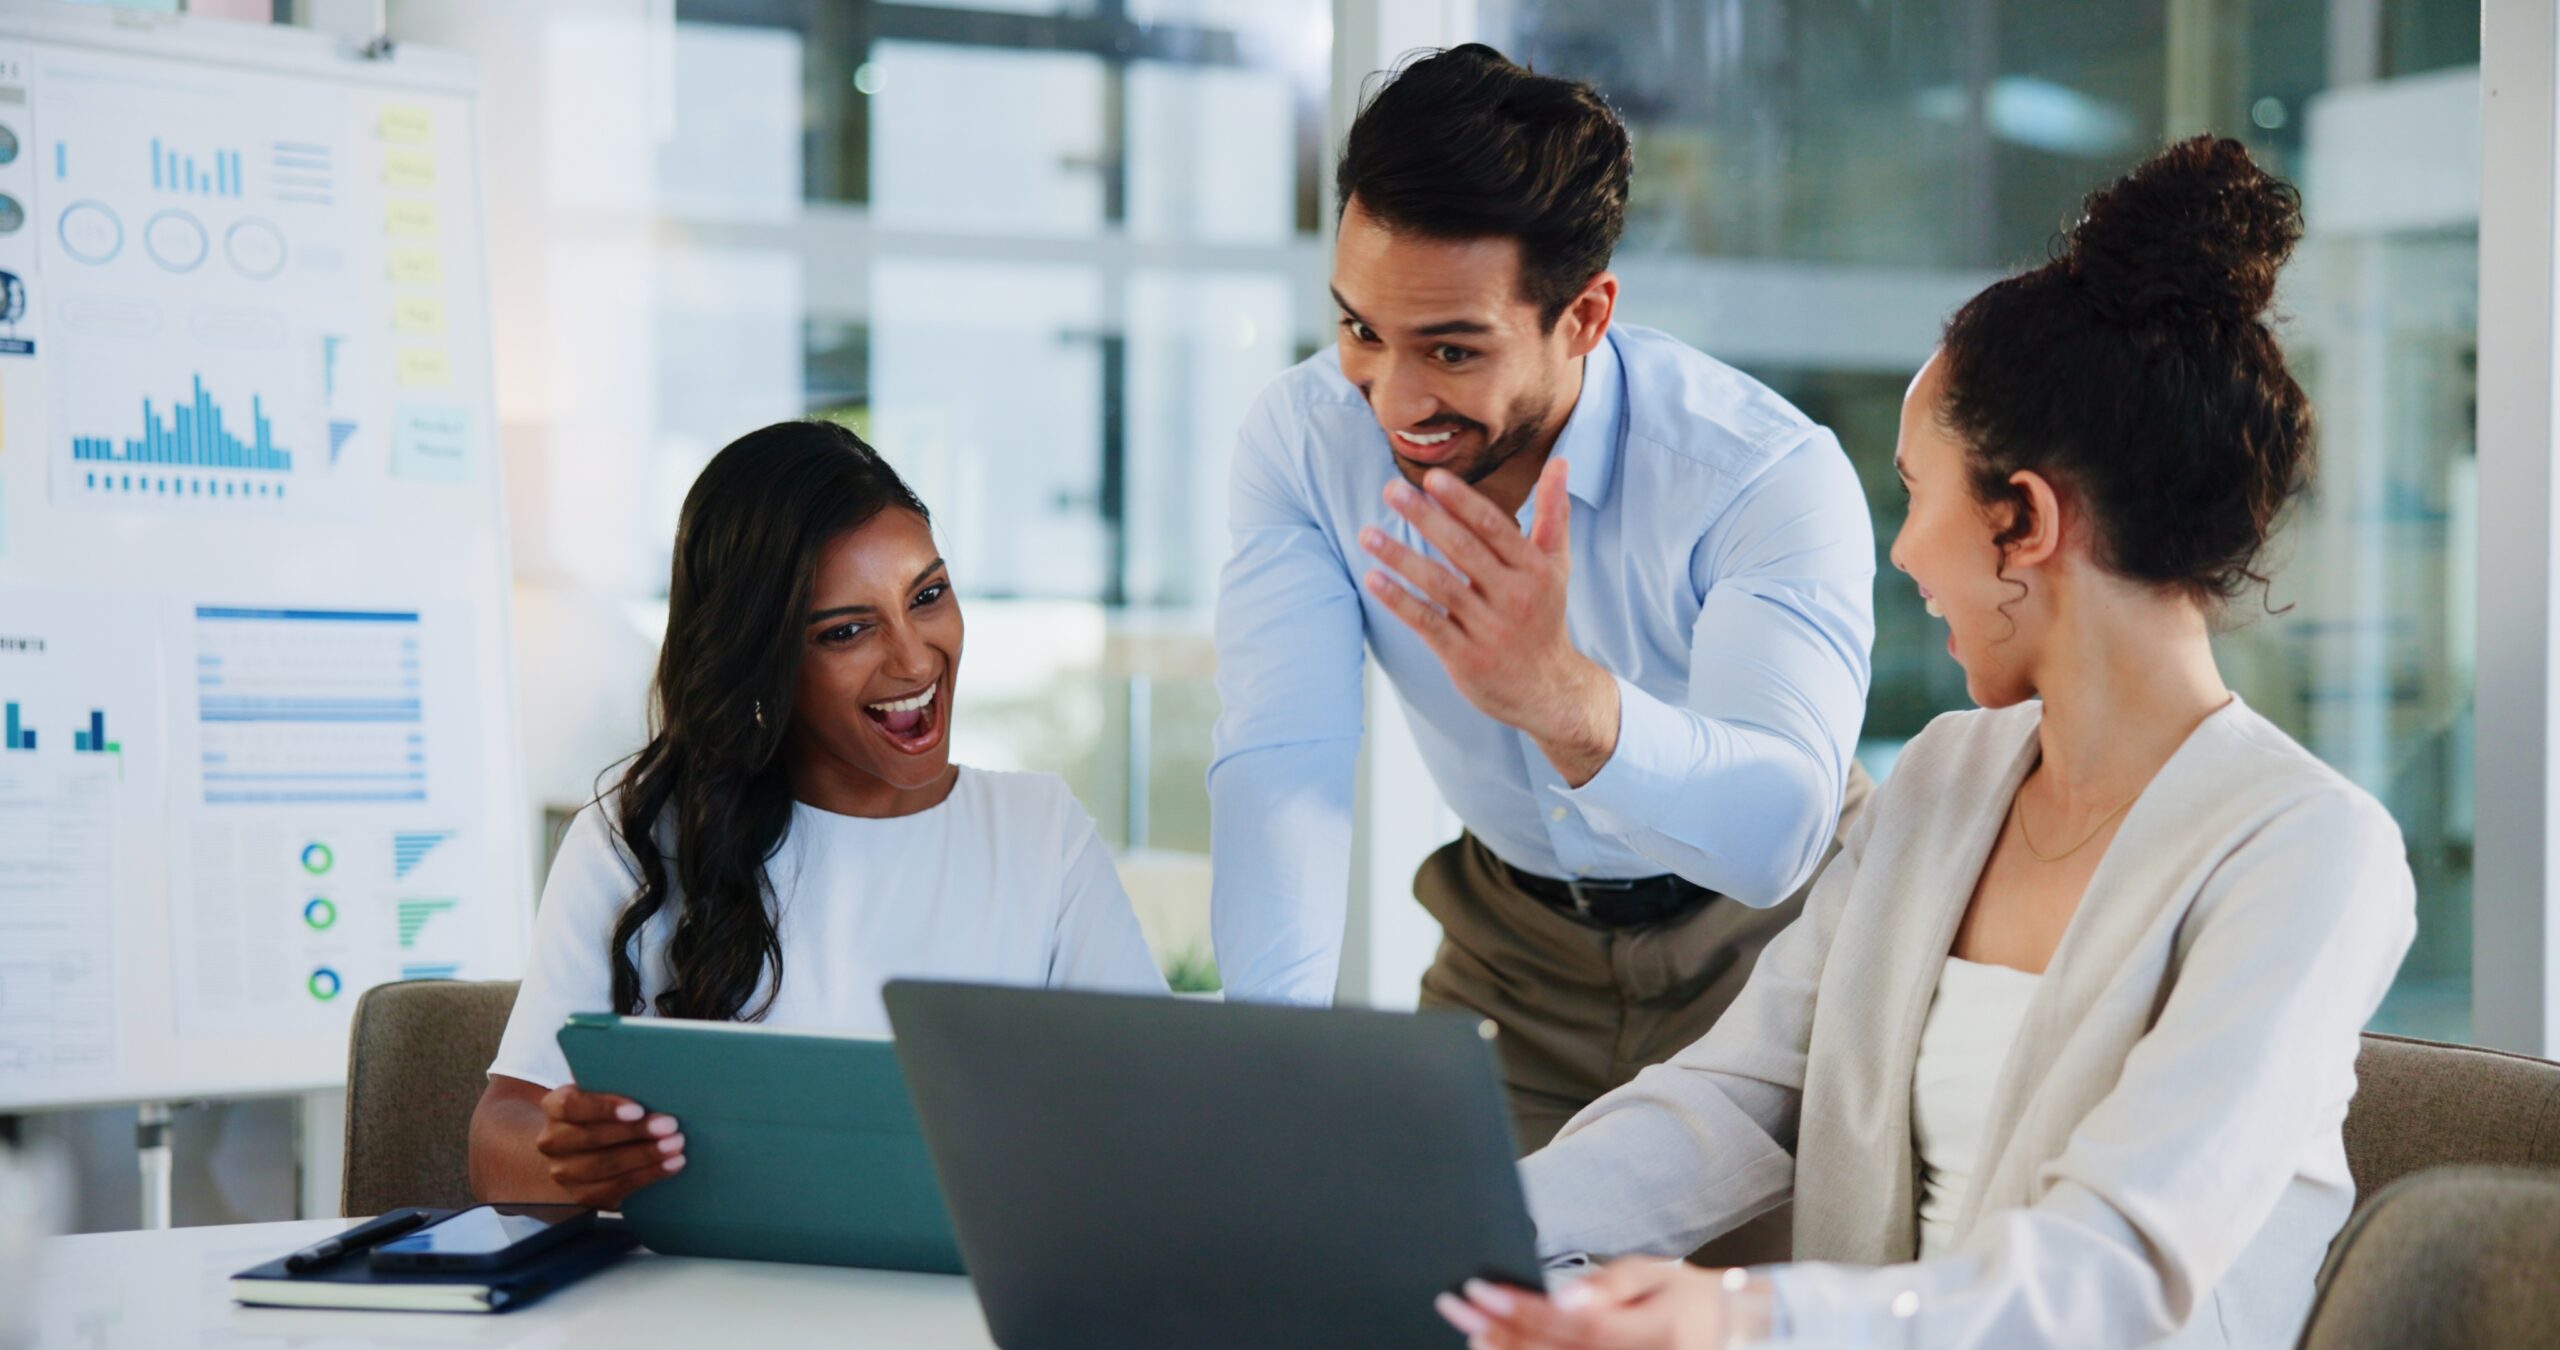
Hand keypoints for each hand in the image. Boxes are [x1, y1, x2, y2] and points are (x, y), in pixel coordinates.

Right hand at [532, 1082, 684, 1208]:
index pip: (571, 1105)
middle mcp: (553, 1141)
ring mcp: (564, 1172)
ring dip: (646, 1156)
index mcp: (555, 1107)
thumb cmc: (605, 1112)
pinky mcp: (583, 1195)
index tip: (638, 1109)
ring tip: (676, 1146)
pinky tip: (672, 1165)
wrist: (583, 1151)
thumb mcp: (603, 1094)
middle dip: (636, 1132)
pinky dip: (648, 1175)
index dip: (604, 1108)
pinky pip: (616, 1188)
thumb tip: (657, 1084)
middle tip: (670, 1126)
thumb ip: (618, 1087)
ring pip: (604, 1165)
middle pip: (592, 1137)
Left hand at [1359, 459, 1620, 785]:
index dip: (1462, 501)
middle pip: (1462, 550)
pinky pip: (1427, 623)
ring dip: (1400, 557)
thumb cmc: (1542, 615)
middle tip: (1390, 490)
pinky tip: (1374, 579)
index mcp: (1534, 569)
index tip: (1432, 478)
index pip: (1494, 527)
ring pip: (1439, 585)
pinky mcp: (1465, 657)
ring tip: (1367, 533)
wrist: (1547, 689)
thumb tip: (1560, 461)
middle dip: (1425, 518)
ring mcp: (1488, 629)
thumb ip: (1553, 513)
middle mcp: (1514, 597)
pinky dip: (1400, 601)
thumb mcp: (1555, 565)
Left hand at [1434, 1261, 1738, 1349]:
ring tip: (1471, 1332)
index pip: (1564, 1322)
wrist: (1720, 1330)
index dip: (1516, 1308)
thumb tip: (1565, 1295)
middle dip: (1495, 1331)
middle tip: (1455, 1308)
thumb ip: (1607, 1286)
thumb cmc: (1679, 1297)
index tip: (1478, 1290)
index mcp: (1638, 1335)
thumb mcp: (1650, 1274)